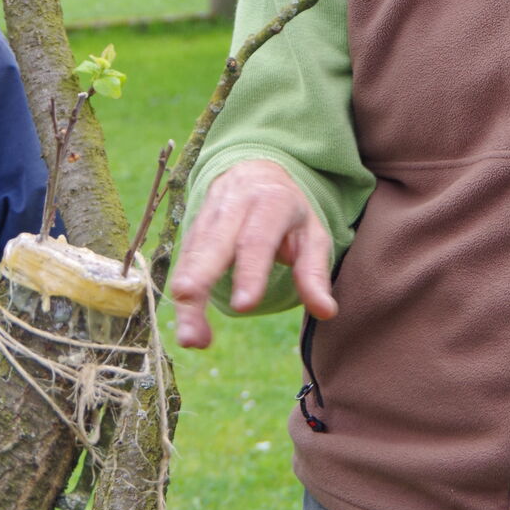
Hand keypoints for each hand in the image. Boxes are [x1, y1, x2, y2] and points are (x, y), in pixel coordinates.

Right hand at [170, 159, 335, 348]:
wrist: (256, 171)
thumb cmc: (289, 212)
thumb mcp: (312, 234)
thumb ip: (315, 272)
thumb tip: (326, 312)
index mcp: (271, 202)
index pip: (257, 239)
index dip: (249, 271)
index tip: (244, 306)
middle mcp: (235, 204)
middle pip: (213, 245)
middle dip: (200, 282)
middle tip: (194, 318)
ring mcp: (209, 214)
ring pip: (192, 256)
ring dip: (187, 299)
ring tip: (190, 339)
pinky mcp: (193, 227)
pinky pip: (185, 260)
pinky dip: (182, 293)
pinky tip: (187, 323)